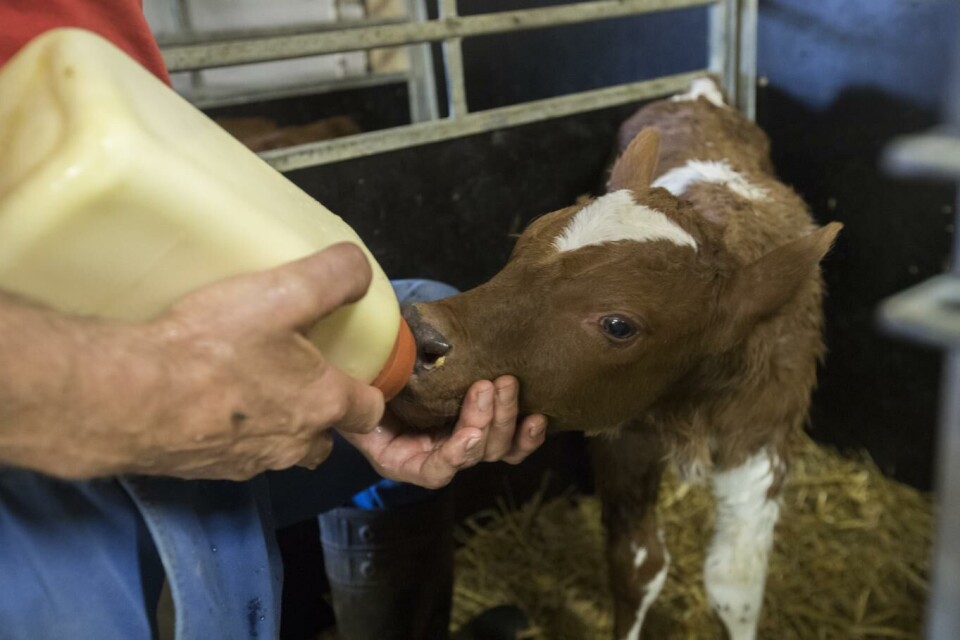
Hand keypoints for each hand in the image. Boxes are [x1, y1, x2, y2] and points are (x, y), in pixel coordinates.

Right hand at [0, 243, 383, 480]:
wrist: (130, 398)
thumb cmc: (213, 347)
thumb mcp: (284, 293)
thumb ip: (333, 277)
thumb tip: (358, 269)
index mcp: (321, 404)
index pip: (369, 411)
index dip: (368, 392)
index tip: (356, 373)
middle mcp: (291, 444)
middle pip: (323, 439)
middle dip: (319, 415)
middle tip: (298, 378)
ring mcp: (245, 463)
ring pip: (277, 450)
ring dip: (273, 426)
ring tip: (248, 386)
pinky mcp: (202, 470)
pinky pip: (229, 455)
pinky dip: (227, 433)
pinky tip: (202, 401)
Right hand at [340, 376, 546, 488]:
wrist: (375, 367)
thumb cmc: (359, 381)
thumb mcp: (355, 395)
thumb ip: (363, 404)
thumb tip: (373, 398)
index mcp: (401, 459)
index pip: (436, 471)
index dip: (455, 456)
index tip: (468, 435)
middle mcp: (435, 457)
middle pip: (474, 454)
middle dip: (486, 421)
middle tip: (488, 386)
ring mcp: (462, 443)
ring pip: (497, 447)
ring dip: (506, 417)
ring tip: (507, 384)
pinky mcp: (483, 427)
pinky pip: (512, 444)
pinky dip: (527, 435)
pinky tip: (537, 418)